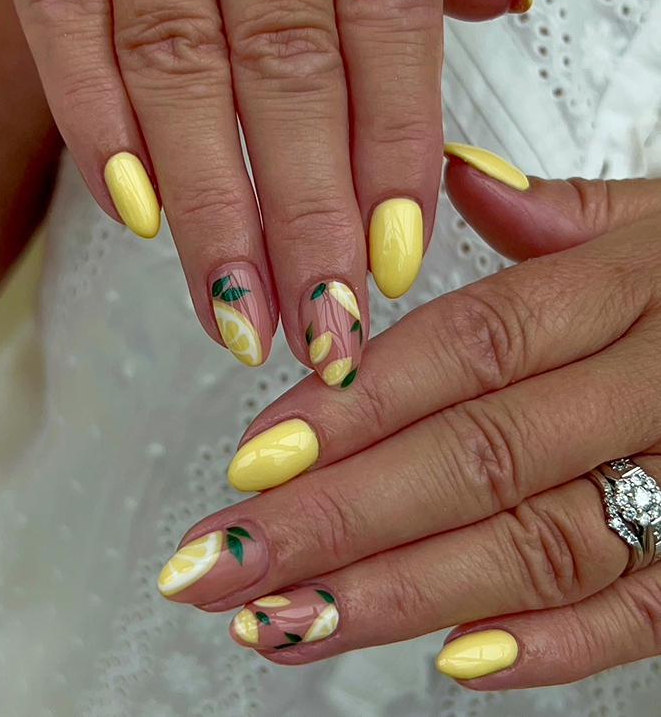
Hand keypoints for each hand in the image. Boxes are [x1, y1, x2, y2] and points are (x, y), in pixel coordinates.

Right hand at [0, 0, 529, 381]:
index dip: (394, 144)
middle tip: (324, 315)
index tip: (395, 254)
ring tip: (238, 301)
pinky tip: (135, 209)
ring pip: (179, 56)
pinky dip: (96, 111)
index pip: (388, 11)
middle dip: (308, 208)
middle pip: (289, 59)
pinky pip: (61, 4)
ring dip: (212, 197)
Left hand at [157, 149, 660, 687]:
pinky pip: (652, 608)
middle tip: (225, 566)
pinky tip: (454, 661)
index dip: (351, 409)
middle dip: (336, 521)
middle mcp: (660, 380)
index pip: (465, 349)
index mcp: (631, 283)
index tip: (251, 462)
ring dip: (403, 592)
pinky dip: (556, 640)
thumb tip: (461, 182)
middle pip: (475, 456)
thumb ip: (563, 211)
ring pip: (539, 542)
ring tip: (290, 622)